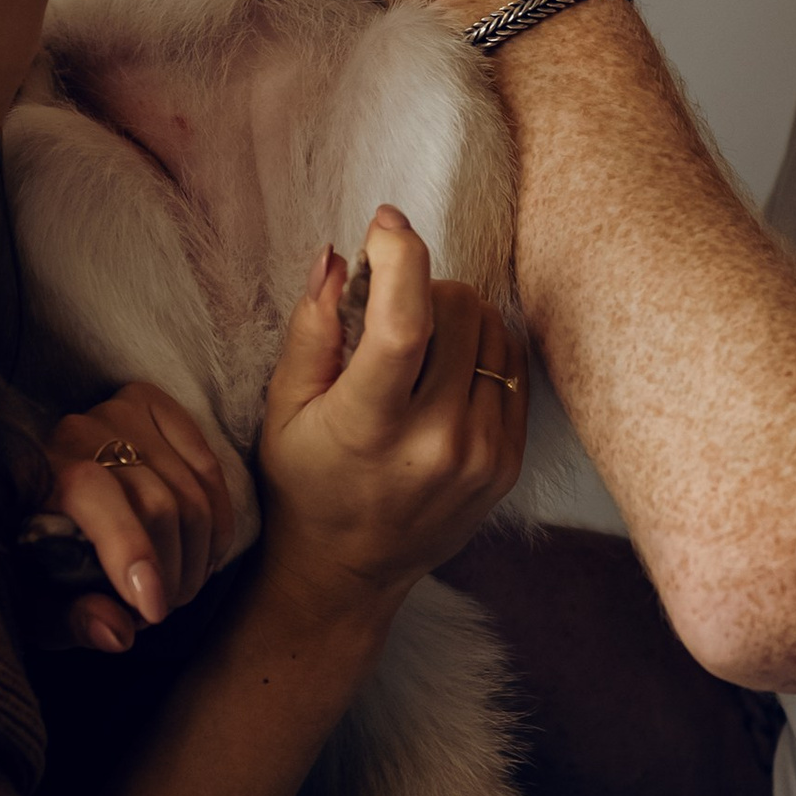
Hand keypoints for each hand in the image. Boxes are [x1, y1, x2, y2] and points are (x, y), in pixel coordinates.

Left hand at [29, 381, 234, 652]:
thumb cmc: (36, 562)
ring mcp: (122, 412)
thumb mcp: (37, 606)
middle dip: (170, 572)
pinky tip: (203, 558)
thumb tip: (118, 632)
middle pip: (155, 502)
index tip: (152, 611)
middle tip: (161, 612)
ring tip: (178, 591)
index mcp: (38, 472)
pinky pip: (209, 469)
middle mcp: (80, 430)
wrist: (41, 501)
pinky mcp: (158, 410)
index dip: (131, 552)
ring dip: (196, 556)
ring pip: (190, 492)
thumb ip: (70, 619)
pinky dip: (217, 523)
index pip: (95, 494)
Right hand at [256, 207, 530, 605]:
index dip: (399, 254)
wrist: (347, 571)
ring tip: (419, 343)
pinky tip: (448, 368)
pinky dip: (481, 347)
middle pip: (456, 308)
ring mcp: (480, 456)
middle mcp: (434, 443)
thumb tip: (339, 256)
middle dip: (421, 286)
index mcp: (368, 427)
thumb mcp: (282, 407)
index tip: (384, 224)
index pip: (403, 320)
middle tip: (391, 309)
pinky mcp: (507, 463)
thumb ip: (312, 327)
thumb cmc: (305, 481)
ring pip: (491, 328)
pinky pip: (513, 365)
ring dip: (455, 314)